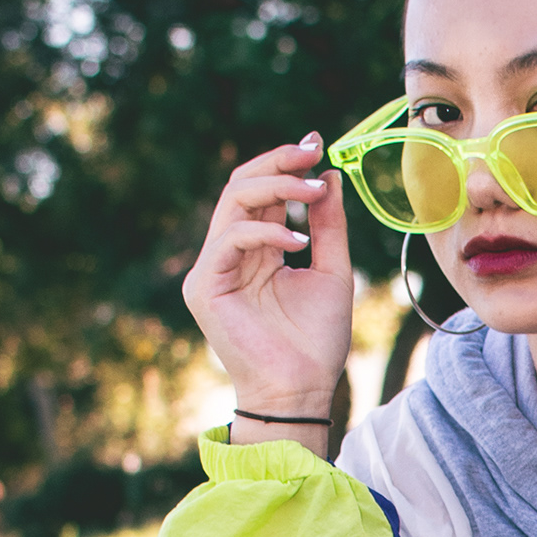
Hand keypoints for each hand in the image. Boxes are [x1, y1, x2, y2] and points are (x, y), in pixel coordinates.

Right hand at [181, 135, 352, 417]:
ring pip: (232, 203)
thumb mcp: (332, 272)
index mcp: (257, 250)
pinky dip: (264, 232)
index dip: (285, 164)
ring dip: (276, 189)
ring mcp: (213, 269)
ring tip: (313, 192)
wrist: (301, 392)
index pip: (262, 193)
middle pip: (241, 187)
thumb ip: (329, 226)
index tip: (316, 144)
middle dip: (277, 164)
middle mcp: (230, 254)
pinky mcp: (204, 287)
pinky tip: (297, 241)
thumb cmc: (316, 342)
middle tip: (311, 153)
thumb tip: (330, 177)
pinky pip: (229, 239)